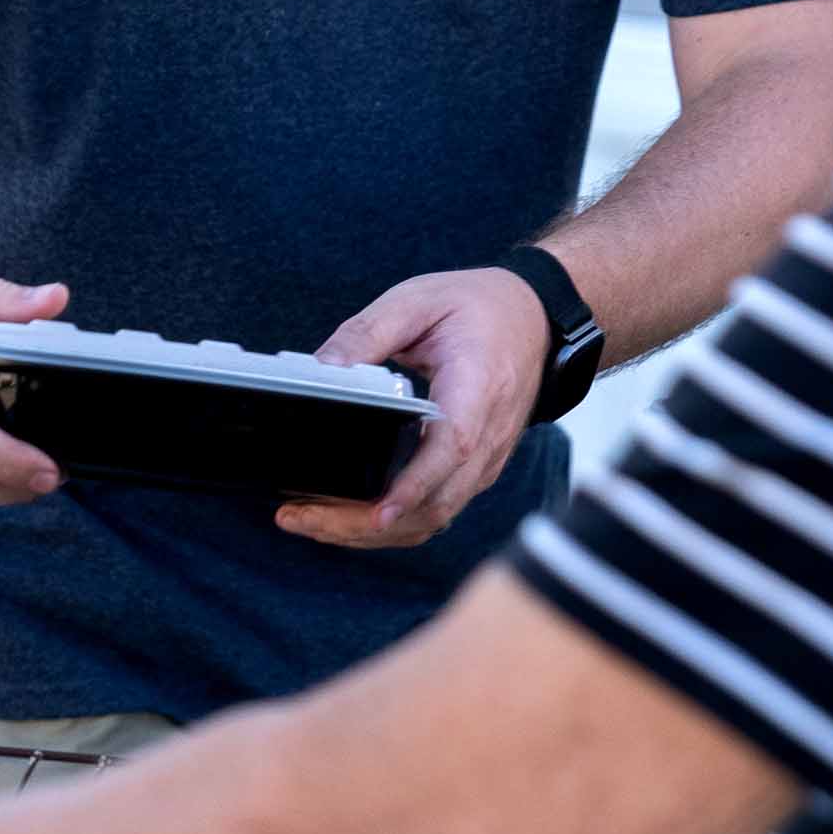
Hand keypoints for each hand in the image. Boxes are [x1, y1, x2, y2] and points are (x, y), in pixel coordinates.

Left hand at [278, 268, 548, 549]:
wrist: (532, 317)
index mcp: (477, 389)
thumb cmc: (478, 307)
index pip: (452, 448)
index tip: (379, 510)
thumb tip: (322, 369)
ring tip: (308, 520)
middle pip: (435, 503)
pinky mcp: (474, 472)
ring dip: (370, 532)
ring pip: (432, 518)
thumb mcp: (417, 301)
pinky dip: (390, 523)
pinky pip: (435, 511)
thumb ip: (367, 333)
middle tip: (300, 517)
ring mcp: (484, 462)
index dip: (415, 485)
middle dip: (364, 523)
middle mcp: (487, 437)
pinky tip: (346, 514)